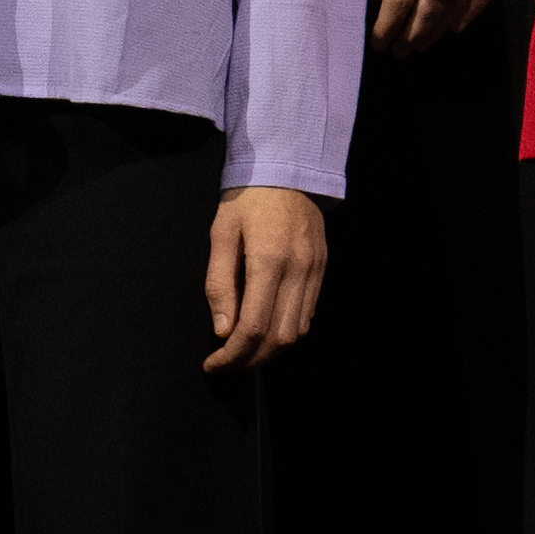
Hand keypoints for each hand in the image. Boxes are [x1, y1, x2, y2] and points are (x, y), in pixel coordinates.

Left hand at [204, 182, 330, 369]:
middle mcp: (298, 270)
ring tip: (243, 353)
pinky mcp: (322, 269)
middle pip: (279, 338)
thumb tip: (222, 330)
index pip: (254, 327)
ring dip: (270, 351)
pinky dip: (286, 332)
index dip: (232, 354)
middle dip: (250, 360)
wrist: (286, 169)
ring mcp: (315, 271)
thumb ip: (220, 283)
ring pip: (297, 332)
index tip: (213, 364)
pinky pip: (307, 314)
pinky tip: (265, 331)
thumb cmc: (246, 198)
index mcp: (269, 260)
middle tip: (225, 364)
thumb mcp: (221, 234)